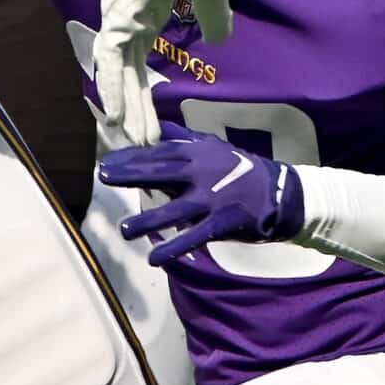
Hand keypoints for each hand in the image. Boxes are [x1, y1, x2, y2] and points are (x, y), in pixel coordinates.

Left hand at [93, 0, 242, 145]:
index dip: (145, 92)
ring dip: (126, 106)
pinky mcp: (120, 10)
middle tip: (142, 145)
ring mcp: (119, 12)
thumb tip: (221, 40)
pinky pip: (112, 56)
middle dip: (136, 110)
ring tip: (132, 140)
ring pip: (117, 70)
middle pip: (128, 73)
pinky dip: (116, 85)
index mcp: (144, 10)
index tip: (152, 121)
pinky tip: (119, 112)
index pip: (141, 61)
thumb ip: (213, 15)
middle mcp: (126, 15)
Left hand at [99, 121, 301, 265]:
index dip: (131, 158)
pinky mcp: (221, 223)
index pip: (158, 154)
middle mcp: (201, 174)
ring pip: (175, 211)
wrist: (281, 192)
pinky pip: (194, 237)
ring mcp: (212, 200)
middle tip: (103, 176)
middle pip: (161, 173)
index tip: (106, 163)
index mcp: (198, 154)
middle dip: (130, 175)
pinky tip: (154, 258)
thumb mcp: (214, 147)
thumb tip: (157, 126)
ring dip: (148, 221)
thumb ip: (184, 139)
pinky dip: (174, 248)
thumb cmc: (242, 169)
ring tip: (123, 230)